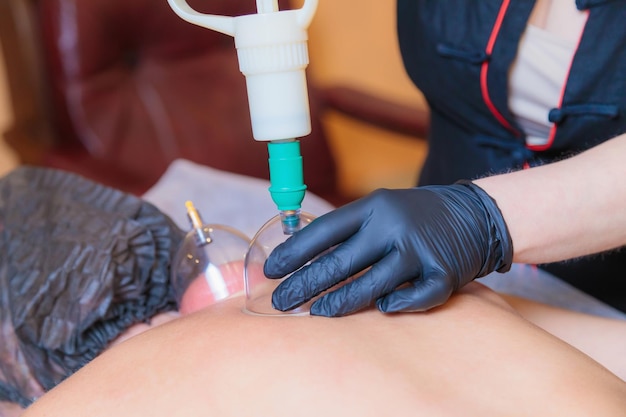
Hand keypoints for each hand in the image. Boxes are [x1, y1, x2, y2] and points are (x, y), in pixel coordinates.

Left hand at [264, 181, 512, 316]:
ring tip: (318, 314)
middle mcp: (394, 226)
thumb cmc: (417, 215)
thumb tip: (306, 259)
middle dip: (306, 284)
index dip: (295, 252)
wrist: (476, 213)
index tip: (271, 270)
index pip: (325, 231)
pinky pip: (414, 298)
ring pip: (372, 284)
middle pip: (341, 261)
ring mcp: (420, 250)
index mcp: (374, 206)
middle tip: (281, 302)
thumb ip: (352, 229)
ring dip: (341, 303)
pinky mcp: (445, 273)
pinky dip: (396, 306)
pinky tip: (381, 310)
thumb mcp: (383, 208)